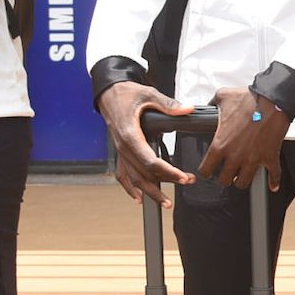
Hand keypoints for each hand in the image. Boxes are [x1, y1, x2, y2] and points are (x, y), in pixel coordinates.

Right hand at [99, 80, 194, 205]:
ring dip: (149, 192)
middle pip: (144, 173)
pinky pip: (122, 174)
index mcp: (130, 135)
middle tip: (186, 183)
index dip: (168, 171)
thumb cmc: (126, 93)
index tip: (183, 177)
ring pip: (134, 178)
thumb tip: (187, 109)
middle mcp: (124, 147)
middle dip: (165, 182)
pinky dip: (129, 188)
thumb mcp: (148, 94)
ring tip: (165, 202)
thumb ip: (168, 105)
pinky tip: (138, 198)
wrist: (108, 93)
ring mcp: (120, 151)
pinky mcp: (120, 152)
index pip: (150, 161)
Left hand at [201, 87, 287, 190]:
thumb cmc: (250, 99)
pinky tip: (273, 185)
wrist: (273, 100)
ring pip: (244, 183)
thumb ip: (212, 103)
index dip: (206, 171)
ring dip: (242, 180)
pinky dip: (274, 182)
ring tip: (242, 176)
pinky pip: (273, 176)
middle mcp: (236, 156)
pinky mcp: (270, 157)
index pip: (206, 170)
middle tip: (226, 173)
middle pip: (224, 180)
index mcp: (221, 144)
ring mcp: (253, 159)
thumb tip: (210, 104)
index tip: (208, 170)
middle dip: (224, 178)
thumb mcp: (223, 97)